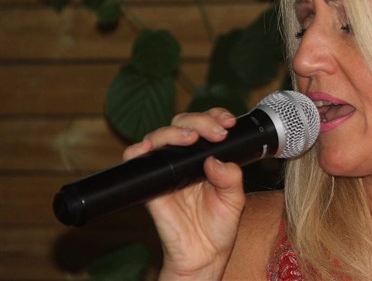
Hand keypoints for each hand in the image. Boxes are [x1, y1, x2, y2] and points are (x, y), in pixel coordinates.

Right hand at [123, 108, 245, 279]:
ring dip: (174, 131)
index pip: (206, 125)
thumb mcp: (235, 199)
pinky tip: (149, 149)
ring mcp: (167, 169)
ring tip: (191, 138)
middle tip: (217, 133)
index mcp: (206, 156)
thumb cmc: (219, 225)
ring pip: (160, 136)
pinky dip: (137, 151)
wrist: (204, 255)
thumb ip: (230, 177)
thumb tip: (215, 159)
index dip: (214, 116)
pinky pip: (135, 162)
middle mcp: (185, 158)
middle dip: (200, 121)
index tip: (228, 122)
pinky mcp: (151, 185)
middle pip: (183, 124)